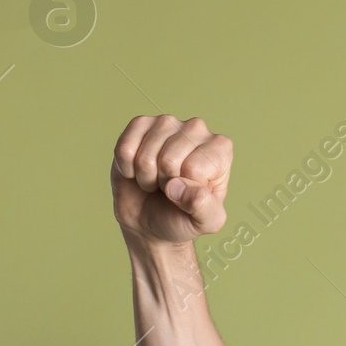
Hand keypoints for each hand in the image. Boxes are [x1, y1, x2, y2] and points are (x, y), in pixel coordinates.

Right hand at [111, 114, 231, 244]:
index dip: (185, 189)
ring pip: (146, 155)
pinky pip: (125, 148)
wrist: (150, 221)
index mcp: (220, 149)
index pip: (194, 168)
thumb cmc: (181, 218)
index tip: (188, 194)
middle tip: (169, 188)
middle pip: (169, 160)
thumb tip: (179, 186)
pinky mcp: (140, 125)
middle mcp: (197, 129)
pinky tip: (137, 170)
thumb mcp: (204, 222)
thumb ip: (204, 208)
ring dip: (146, 177)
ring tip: (156, 180)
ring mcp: (167, 123)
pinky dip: (127, 168)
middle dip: (164, 183)